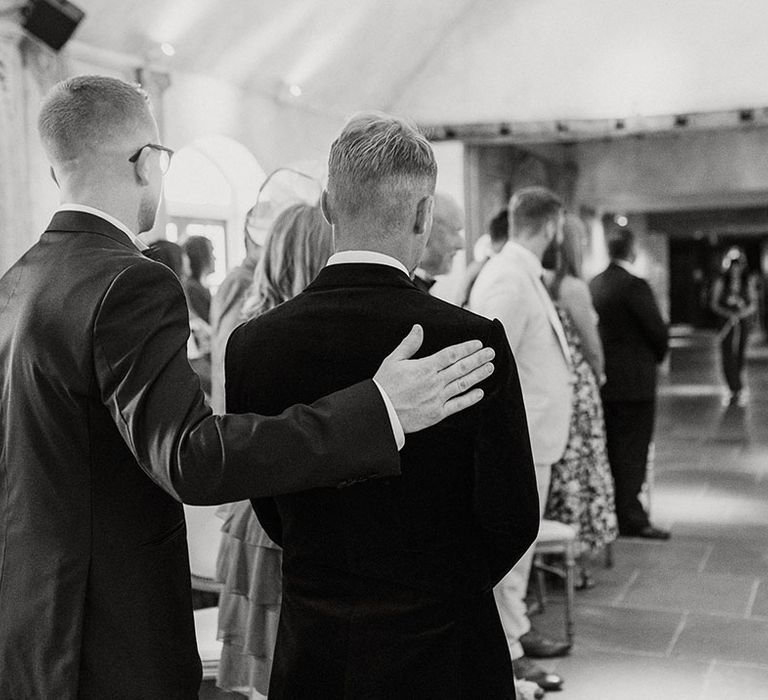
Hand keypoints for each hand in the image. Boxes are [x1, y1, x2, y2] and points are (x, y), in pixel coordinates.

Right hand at [374, 324, 494, 432]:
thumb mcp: (393, 360)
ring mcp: (437, 398)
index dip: (466, 348)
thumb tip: (418, 328)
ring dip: (478, 375)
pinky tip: (480, 393)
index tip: (478, 344)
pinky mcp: (437, 414)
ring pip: (463, 384)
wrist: (380, 413)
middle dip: (478, 359)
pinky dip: (470, 399)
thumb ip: (409, 344)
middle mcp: (434, 382)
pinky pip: (458, 405)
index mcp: (424, 368)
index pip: (451, 354)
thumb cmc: (384, 385)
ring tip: (490, 368)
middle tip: (491, 353)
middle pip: (461, 368)